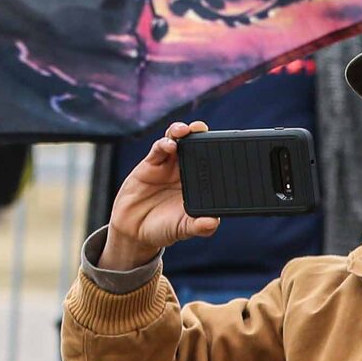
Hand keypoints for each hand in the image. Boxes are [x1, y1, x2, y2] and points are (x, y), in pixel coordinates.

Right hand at [100, 122, 217, 269]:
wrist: (134, 232)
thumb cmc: (164, 228)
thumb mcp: (183, 229)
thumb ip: (198, 226)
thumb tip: (212, 223)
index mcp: (200, 182)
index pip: (212, 161)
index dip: (218, 150)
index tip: (227, 144)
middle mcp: (186, 170)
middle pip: (196, 144)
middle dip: (200, 133)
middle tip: (203, 129)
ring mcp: (168, 165)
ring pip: (178, 141)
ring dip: (182, 131)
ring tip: (186, 130)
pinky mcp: (150, 164)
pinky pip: (159, 149)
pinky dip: (164, 143)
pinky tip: (170, 145)